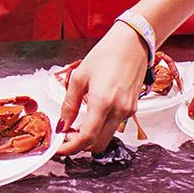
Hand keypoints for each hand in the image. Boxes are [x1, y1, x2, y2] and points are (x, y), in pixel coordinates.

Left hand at [55, 23, 148, 155]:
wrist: (133, 43)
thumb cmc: (106, 55)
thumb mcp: (79, 77)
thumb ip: (69, 105)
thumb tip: (62, 125)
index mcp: (103, 102)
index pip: (86, 138)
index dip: (70, 148)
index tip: (59, 149)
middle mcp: (118, 111)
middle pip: (97, 144)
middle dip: (80, 145)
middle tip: (67, 134)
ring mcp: (128, 111)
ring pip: (107, 137)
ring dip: (91, 137)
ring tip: (78, 123)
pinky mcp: (132, 109)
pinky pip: (115, 126)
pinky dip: (102, 127)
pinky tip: (93, 114)